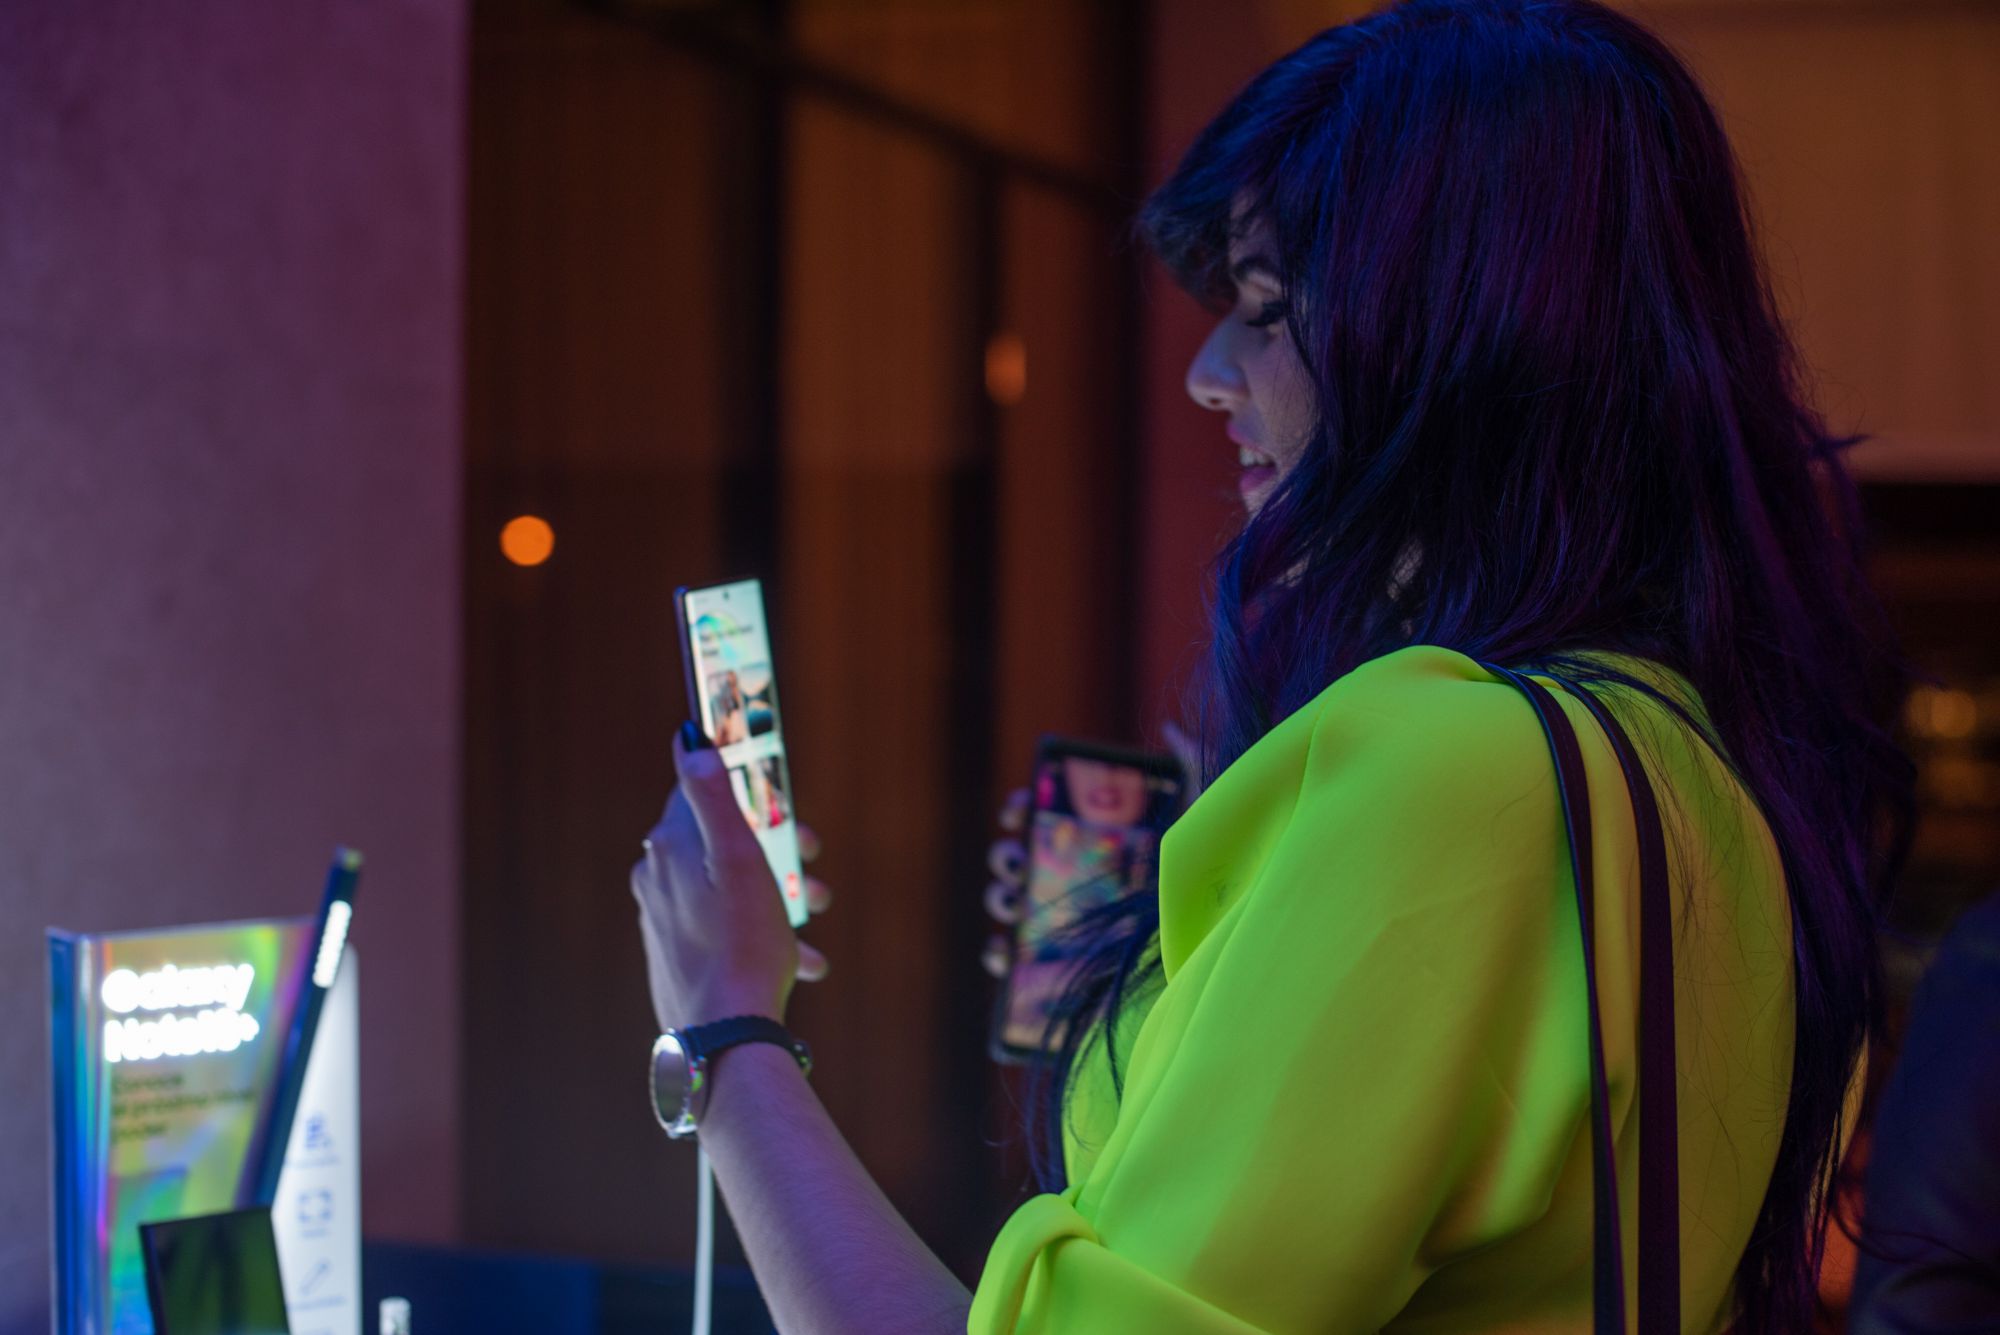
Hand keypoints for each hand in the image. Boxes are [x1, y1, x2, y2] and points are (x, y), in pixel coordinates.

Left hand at [632, 729, 833, 1031]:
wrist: (725, 1038)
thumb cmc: (741, 947)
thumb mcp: (741, 861)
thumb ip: (715, 797)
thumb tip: (689, 739)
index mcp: (670, 849)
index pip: (699, 791)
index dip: (748, 791)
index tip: (784, 810)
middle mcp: (657, 879)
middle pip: (720, 842)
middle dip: (774, 849)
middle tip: (810, 867)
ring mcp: (664, 920)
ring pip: (727, 889)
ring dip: (776, 895)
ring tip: (813, 914)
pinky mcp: (676, 955)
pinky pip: (723, 930)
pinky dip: (761, 934)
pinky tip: (800, 960)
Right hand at [977, 721, 1203, 977]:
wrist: (1209, 926)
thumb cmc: (1200, 868)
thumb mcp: (1202, 813)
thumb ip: (1188, 768)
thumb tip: (1172, 730)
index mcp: (1087, 838)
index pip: (1038, 816)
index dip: (1021, 809)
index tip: (1020, 811)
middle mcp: (1067, 874)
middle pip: (1017, 859)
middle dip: (1006, 856)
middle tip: (1018, 860)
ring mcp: (1060, 917)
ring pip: (1010, 903)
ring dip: (999, 898)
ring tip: (1012, 901)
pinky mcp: (1059, 959)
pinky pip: (1017, 958)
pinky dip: (999, 953)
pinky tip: (1003, 950)